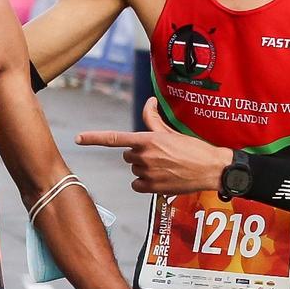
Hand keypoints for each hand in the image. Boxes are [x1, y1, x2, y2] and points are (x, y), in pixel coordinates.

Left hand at [76, 98, 231, 193]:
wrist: (211, 169)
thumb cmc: (194, 148)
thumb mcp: (172, 131)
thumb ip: (154, 118)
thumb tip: (149, 101)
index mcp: (147, 140)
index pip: (114, 138)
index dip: (94, 138)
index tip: (78, 138)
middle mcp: (144, 156)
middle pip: (128, 156)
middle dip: (138, 154)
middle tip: (159, 155)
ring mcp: (148, 173)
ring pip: (134, 170)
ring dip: (144, 168)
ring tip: (165, 167)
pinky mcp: (153, 188)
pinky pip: (137, 185)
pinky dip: (144, 183)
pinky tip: (160, 179)